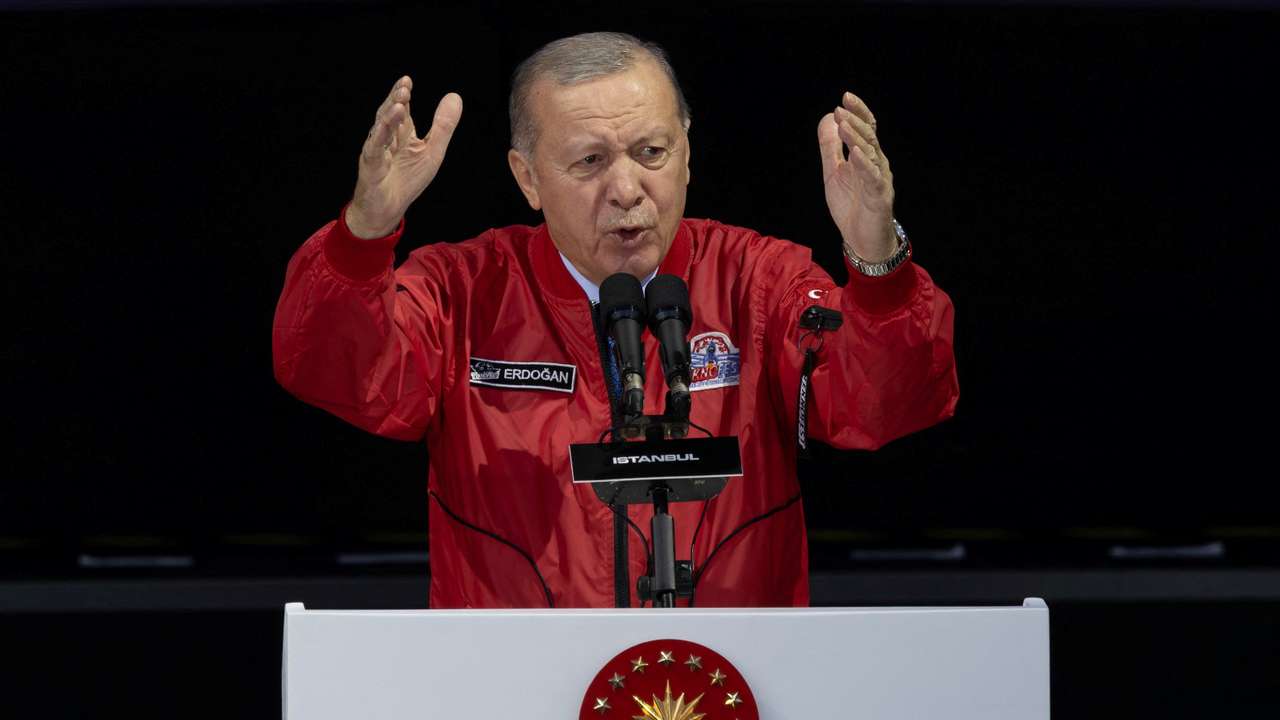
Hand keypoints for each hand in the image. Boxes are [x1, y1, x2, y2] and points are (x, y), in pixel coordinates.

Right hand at [347, 77, 462, 238]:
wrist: (386, 210)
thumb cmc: (406, 180)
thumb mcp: (432, 151)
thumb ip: (442, 126)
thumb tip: (454, 96)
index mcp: (401, 134)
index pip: (401, 110)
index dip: (403, 95)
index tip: (407, 80)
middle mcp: (386, 139)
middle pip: (389, 115)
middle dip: (395, 99)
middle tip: (404, 85)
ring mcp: (377, 152)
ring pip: (381, 129)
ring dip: (389, 115)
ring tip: (398, 101)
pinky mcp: (371, 167)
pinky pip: (375, 150)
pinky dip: (380, 137)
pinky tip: (386, 125)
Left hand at [817, 92, 896, 261]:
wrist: (861, 239)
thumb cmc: (851, 204)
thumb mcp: (833, 171)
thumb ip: (830, 147)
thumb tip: (827, 118)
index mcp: (865, 156)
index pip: (865, 128)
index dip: (858, 112)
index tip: (845, 98)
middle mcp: (876, 164)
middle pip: (869, 136)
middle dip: (856, 120)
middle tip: (841, 108)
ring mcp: (879, 179)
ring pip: (871, 153)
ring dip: (857, 137)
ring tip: (844, 123)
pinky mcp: (879, 196)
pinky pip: (872, 177)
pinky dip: (864, 164)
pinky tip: (855, 153)